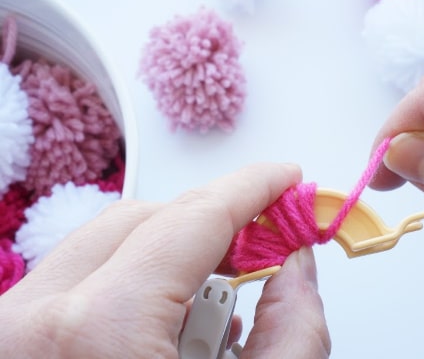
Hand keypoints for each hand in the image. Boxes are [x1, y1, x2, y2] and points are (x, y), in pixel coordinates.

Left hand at [0, 163, 330, 358]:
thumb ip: (292, 334)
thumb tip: (298, 271)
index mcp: (97, 335)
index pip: (192, 218)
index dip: (250, 188)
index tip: (283, 178)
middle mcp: (32, 323)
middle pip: (146, 222)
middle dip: (213, 224)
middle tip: (265, 241)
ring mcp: (7, 334)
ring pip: (106, 249)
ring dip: (171, 260)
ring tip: (216, 306)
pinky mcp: (7, 344)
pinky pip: (78, 285)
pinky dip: (132, 288)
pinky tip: (167, 330)